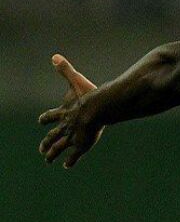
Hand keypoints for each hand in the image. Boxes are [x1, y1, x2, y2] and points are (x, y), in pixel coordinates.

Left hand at [38, 54, 104, 168]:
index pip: (50, 116)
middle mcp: (65, 127)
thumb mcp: (75, 80)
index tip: (42, 121)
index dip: (45, 119)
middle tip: (41, 149)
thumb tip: (54, 56)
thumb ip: (65, 69)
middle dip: (46, 143)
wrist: (96, 109)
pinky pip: (74, 156)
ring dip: (52, 154)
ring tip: (47, 160)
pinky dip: (70, 161)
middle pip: (52, 136)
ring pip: (59, 148)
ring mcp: (72, 137)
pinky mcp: (81, 145)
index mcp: (63, 113)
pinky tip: (66, 166)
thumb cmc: (88, 95)